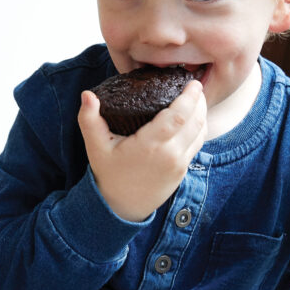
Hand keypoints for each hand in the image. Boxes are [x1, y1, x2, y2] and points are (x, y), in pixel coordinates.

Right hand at [78, 80, 206, 221]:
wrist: (121, 207)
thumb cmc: (108, 174)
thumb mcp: (95, 146)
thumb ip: (89, 119)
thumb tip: (87, 95)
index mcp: (150, 146)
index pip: (178, 116)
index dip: (189, 97)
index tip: (192, 82)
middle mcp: (169, 155)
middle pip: (195, 121)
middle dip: (199, 101)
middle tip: (196, 84)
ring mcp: (179, 164)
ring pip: (200, 132)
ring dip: (202, 113)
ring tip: (197, 98)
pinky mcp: (182, 170)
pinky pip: (197, 144)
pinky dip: (200, 128)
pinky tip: (195, 117)